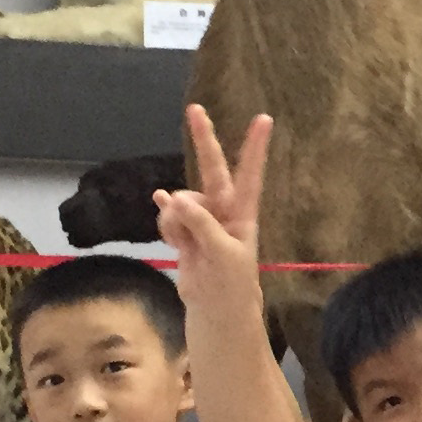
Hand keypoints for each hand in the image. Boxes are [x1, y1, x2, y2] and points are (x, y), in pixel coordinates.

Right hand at [157, 106, 270, 306]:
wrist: (216, 312)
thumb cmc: (231, 284)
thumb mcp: (222, 253)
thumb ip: (201, 223)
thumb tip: (174, 197)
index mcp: (242, 214)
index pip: (249, 174)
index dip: (254, 147)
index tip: (264, 118)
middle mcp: (223, 212)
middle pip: (212, 170)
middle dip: (203, 140)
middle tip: (195, 109)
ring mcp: (203, 221)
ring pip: (179, 204)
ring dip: (174, 220)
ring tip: (183, 246)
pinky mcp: (185, 235)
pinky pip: (169, 218)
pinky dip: (165, 218)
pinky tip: (157, 200)